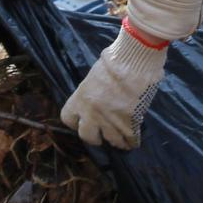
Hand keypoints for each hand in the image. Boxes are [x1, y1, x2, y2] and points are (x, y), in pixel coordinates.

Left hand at [60, 23, 167, 148]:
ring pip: (111, 141)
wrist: (134, 61)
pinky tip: (134, 140)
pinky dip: (132, 141)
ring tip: (121, 140)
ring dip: (117, 141)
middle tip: (102, 135)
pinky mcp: (129, 122)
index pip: (68, 119)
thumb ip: (92, 91)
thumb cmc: (115, 61)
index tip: (83, 123)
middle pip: (87, 137)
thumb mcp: (95, 76)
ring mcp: (110, 120)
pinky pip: (130, 139)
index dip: (76, 123)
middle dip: (95, 137)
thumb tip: (97, 97)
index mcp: (80, 98)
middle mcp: (92, 113)